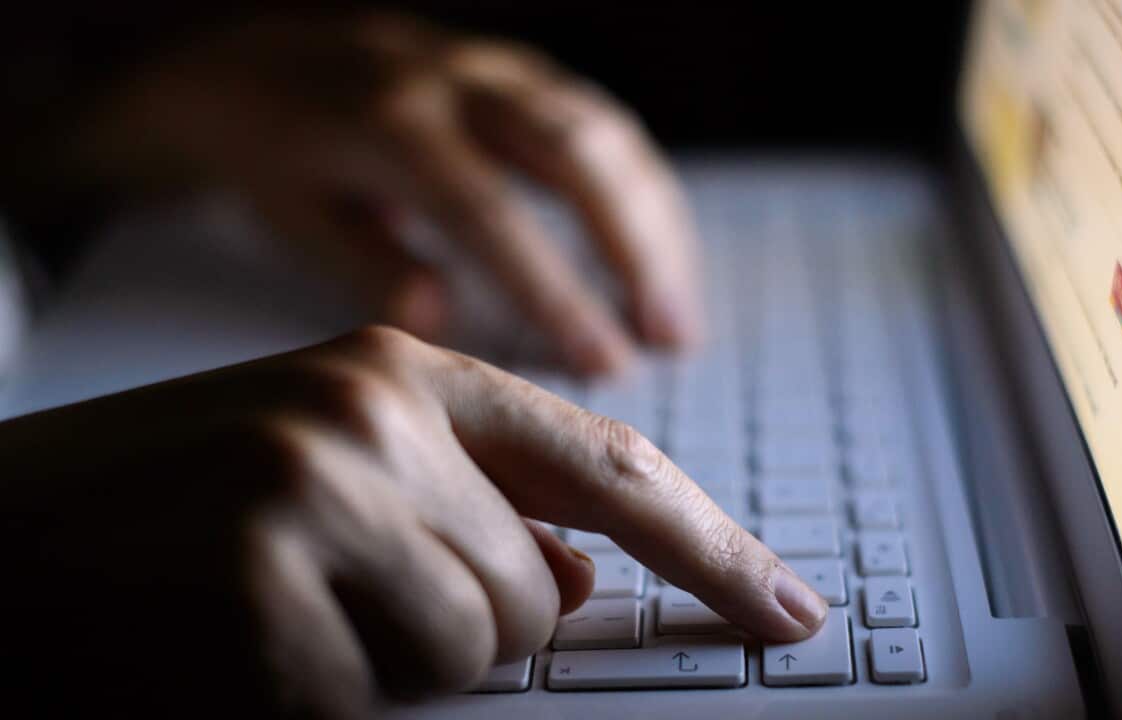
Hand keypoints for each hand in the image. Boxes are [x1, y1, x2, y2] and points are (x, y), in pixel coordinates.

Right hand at [0, 326, 823, 717]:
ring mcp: (315, 491)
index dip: (710, 544)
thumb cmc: (165, 509)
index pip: (604, 461)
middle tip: (330, 592)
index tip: (784, 607)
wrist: (1, 548)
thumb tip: (577, 579)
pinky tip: (230, 648)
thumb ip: (466, 507)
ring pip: (476, 649)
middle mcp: (368, 411)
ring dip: (389, 664)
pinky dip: (318, 699)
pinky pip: (376, 700)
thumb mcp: (325, 468)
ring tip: (274, 612)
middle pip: (536, 589)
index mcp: (396, 369)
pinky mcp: (260, 587)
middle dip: (462, 623)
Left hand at [12, 11, 701, 373]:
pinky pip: (604, 123)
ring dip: (657, 226)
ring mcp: (497, 69)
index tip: (603, 363)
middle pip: (576, 155)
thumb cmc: (275, 155)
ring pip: (605, 133)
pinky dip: (644, 194)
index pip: (491, 214)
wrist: (262, 59)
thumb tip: (440, 318)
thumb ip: (367, 263)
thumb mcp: (292, 216)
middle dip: (637, 251)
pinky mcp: (522, 73)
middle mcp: (456, 84)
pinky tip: (660, 257)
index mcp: (390, 125)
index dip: (555, 291)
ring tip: (679, 316)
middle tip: (670, 338)